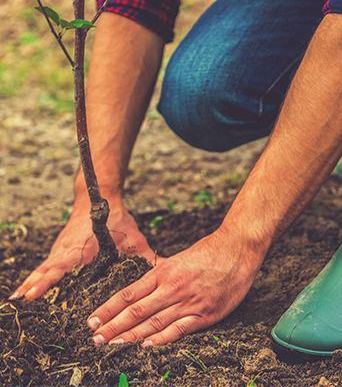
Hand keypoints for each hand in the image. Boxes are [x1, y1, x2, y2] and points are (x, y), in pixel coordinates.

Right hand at [10, 201, 155, 300]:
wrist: (99, 197)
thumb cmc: (117, 218)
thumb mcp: (133, 238)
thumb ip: (146, 256)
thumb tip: (165, 269)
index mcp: (84, 248)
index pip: (63, 266)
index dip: (48, 280)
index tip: (33, 293)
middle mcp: (69, 249)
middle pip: (49, 269)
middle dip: (36, 284)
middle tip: (23, 301)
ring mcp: (63, 248)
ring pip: (45, 266)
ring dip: (32, 281)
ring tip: (18, 299)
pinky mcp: (62, 248)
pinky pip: (47, 263)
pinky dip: (37, 275)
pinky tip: (28, 288)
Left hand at [86, 231, 260, 346]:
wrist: (237, 249)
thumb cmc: (209, 251)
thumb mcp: (180, 257)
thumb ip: (162, 271)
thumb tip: (146, 276)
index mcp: (163, 272)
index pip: (129, 293)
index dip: (109, 308)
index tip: (93, 319)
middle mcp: (172, 288)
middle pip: (136, 311)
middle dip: (113, 326)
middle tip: (95, 338)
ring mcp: (188, 302)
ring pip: (154, 322)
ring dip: (131, 336)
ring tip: (112, 345)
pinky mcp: (206, 314)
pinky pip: (180, 329)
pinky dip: (162, 339)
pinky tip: (146, 346)